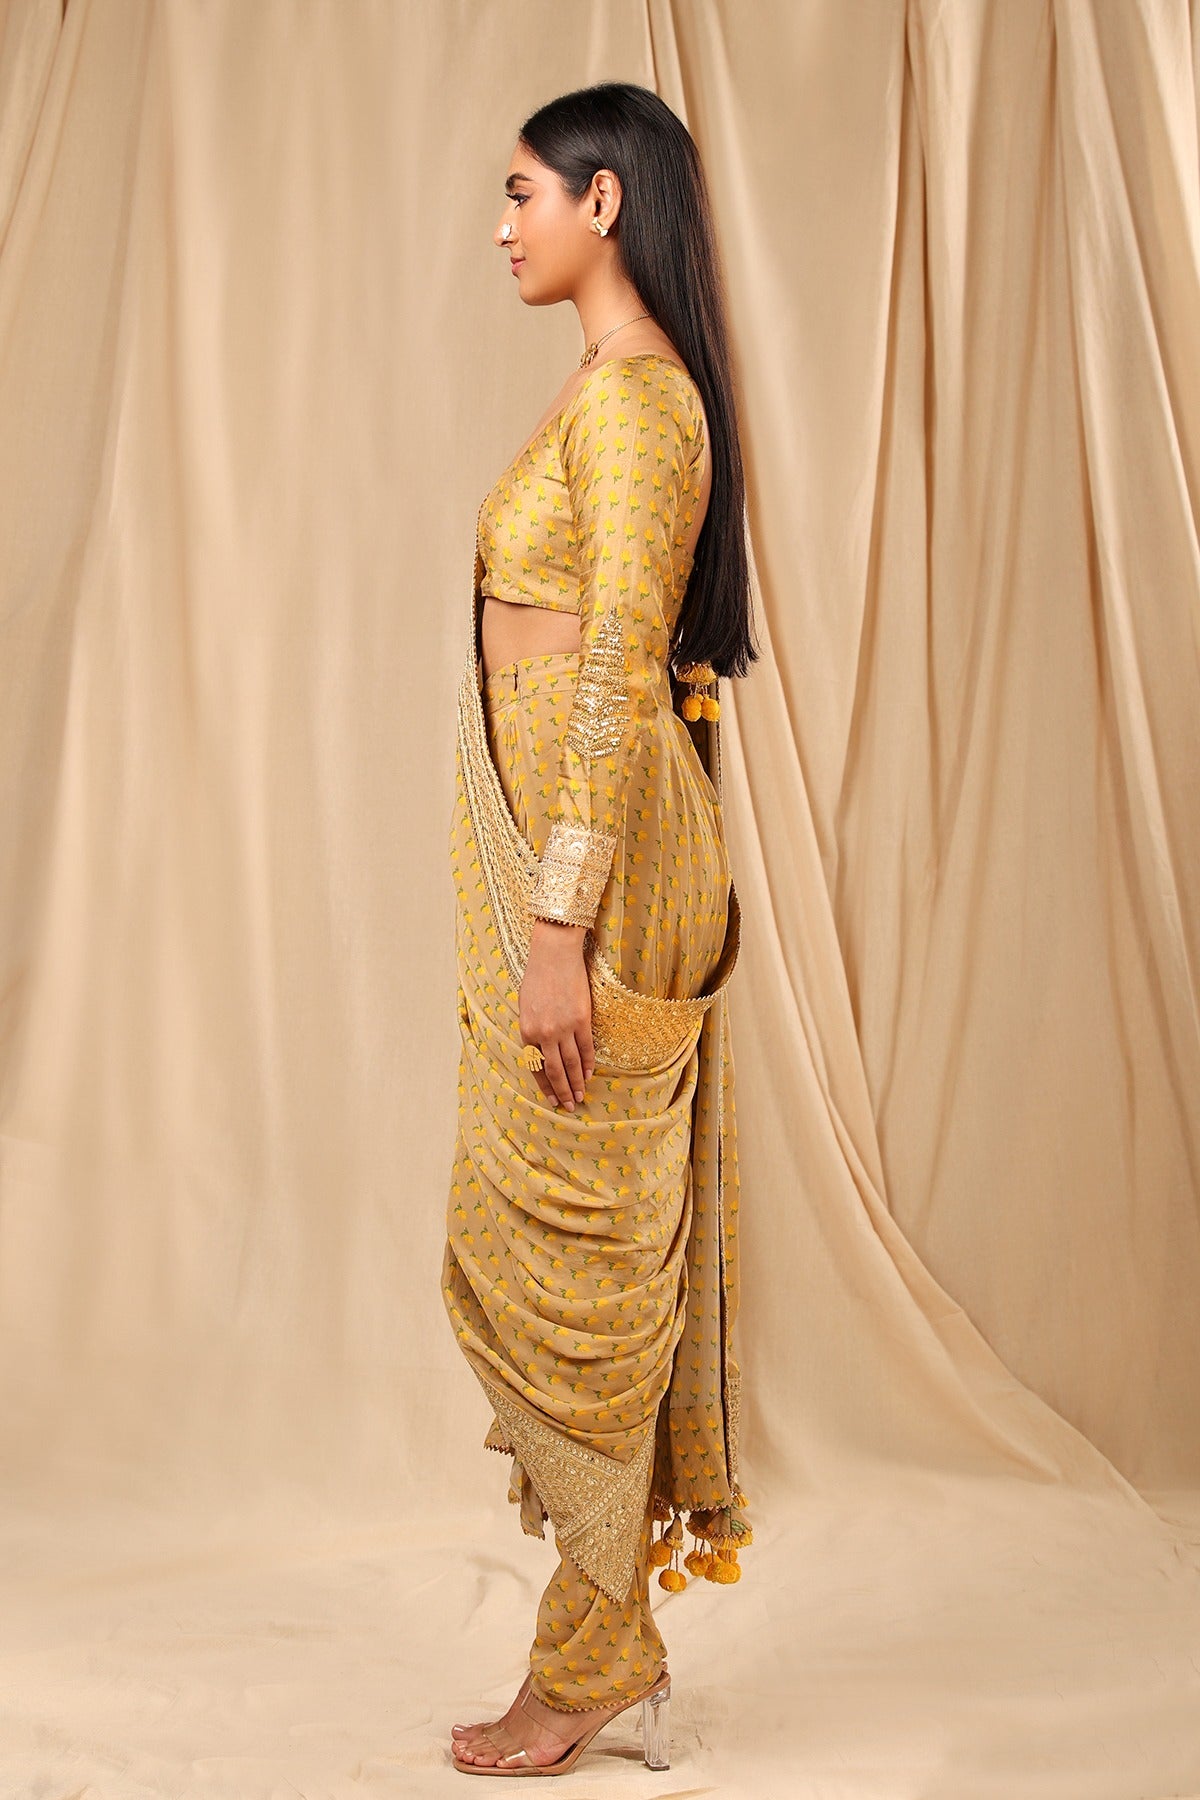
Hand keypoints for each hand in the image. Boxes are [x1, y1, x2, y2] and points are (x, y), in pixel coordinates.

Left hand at [519, 919, 594, 1110]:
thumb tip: (541, 1047)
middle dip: (562, 1091)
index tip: (551, 1099)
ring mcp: (564, 1028)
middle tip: (568, 1106)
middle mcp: (544, 1034)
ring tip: (580, 1097)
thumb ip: (532, 1029)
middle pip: (554, 1071)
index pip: (536, 1066)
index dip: (545, 1085)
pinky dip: (588, 1064)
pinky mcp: (581, 1020)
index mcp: (527, 1031)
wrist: (554, 955)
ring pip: (571, 1064)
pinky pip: (586, 1048)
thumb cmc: (537, 976)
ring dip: (576, 1083)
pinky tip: (590, 1074)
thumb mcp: (525, 1005)